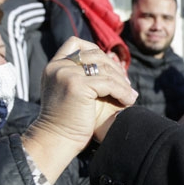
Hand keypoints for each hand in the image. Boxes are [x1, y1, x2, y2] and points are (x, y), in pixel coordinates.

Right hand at [23, 37, 137, 181]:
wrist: (56, 141)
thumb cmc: (67, 121)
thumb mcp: (71, 91)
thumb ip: (83, 74)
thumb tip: (113, 60)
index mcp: (54, 66)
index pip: (75, 43)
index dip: (95, 50)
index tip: (110, 67)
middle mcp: (58, 66)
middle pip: (94, 54)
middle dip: (114, 68)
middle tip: (126, 83)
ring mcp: (66, 73)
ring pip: (104, 69)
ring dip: (121, 82)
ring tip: (129, 95)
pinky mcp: (77, 85)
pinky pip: (109, 83)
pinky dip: (122, 92)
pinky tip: (128, 101)